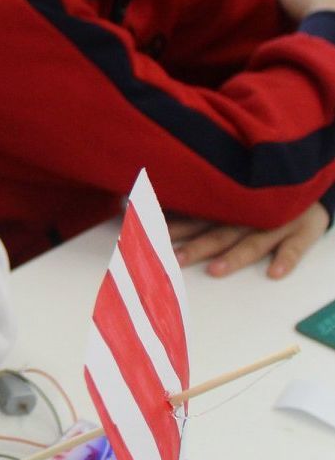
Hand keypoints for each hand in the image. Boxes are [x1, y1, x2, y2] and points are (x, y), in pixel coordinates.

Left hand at [168, 202, 330, 278]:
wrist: (308, 186)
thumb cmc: (259, 198)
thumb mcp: (229, 197)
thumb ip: (198, 208)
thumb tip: (157, 215)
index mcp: (226, 209)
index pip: (195, 220)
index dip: (174, 230)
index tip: (151, 239)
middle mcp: (248, 217)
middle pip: (218, 233)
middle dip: (196, 246)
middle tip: (174, 259)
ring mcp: (277, 224)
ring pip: (252, 242)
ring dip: (234, 256)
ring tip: (215, 270)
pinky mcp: (304, 230)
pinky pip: (295, 247)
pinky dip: (286, 260)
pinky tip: (274, 273)